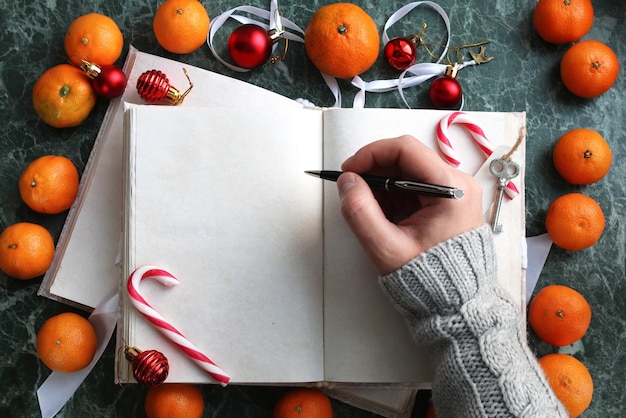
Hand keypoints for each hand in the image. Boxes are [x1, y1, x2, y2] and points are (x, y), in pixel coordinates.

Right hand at [337, 135, 483, 274]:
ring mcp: (453, 190)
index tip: (348, 170)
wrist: (456, 301)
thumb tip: (346, 181)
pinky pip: (413, 184)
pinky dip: (392, 194)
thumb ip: (360, 212)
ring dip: (382, 184)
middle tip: (352, 189)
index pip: (406, 149)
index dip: (371, 154)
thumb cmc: (428, 278)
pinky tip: (383, 214)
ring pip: (408, 170)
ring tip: (369, 210)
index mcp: (451, 189)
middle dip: (374, 170)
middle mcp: (458, 183)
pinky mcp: (446, 199)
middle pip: (407, 157)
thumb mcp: (386, 248)